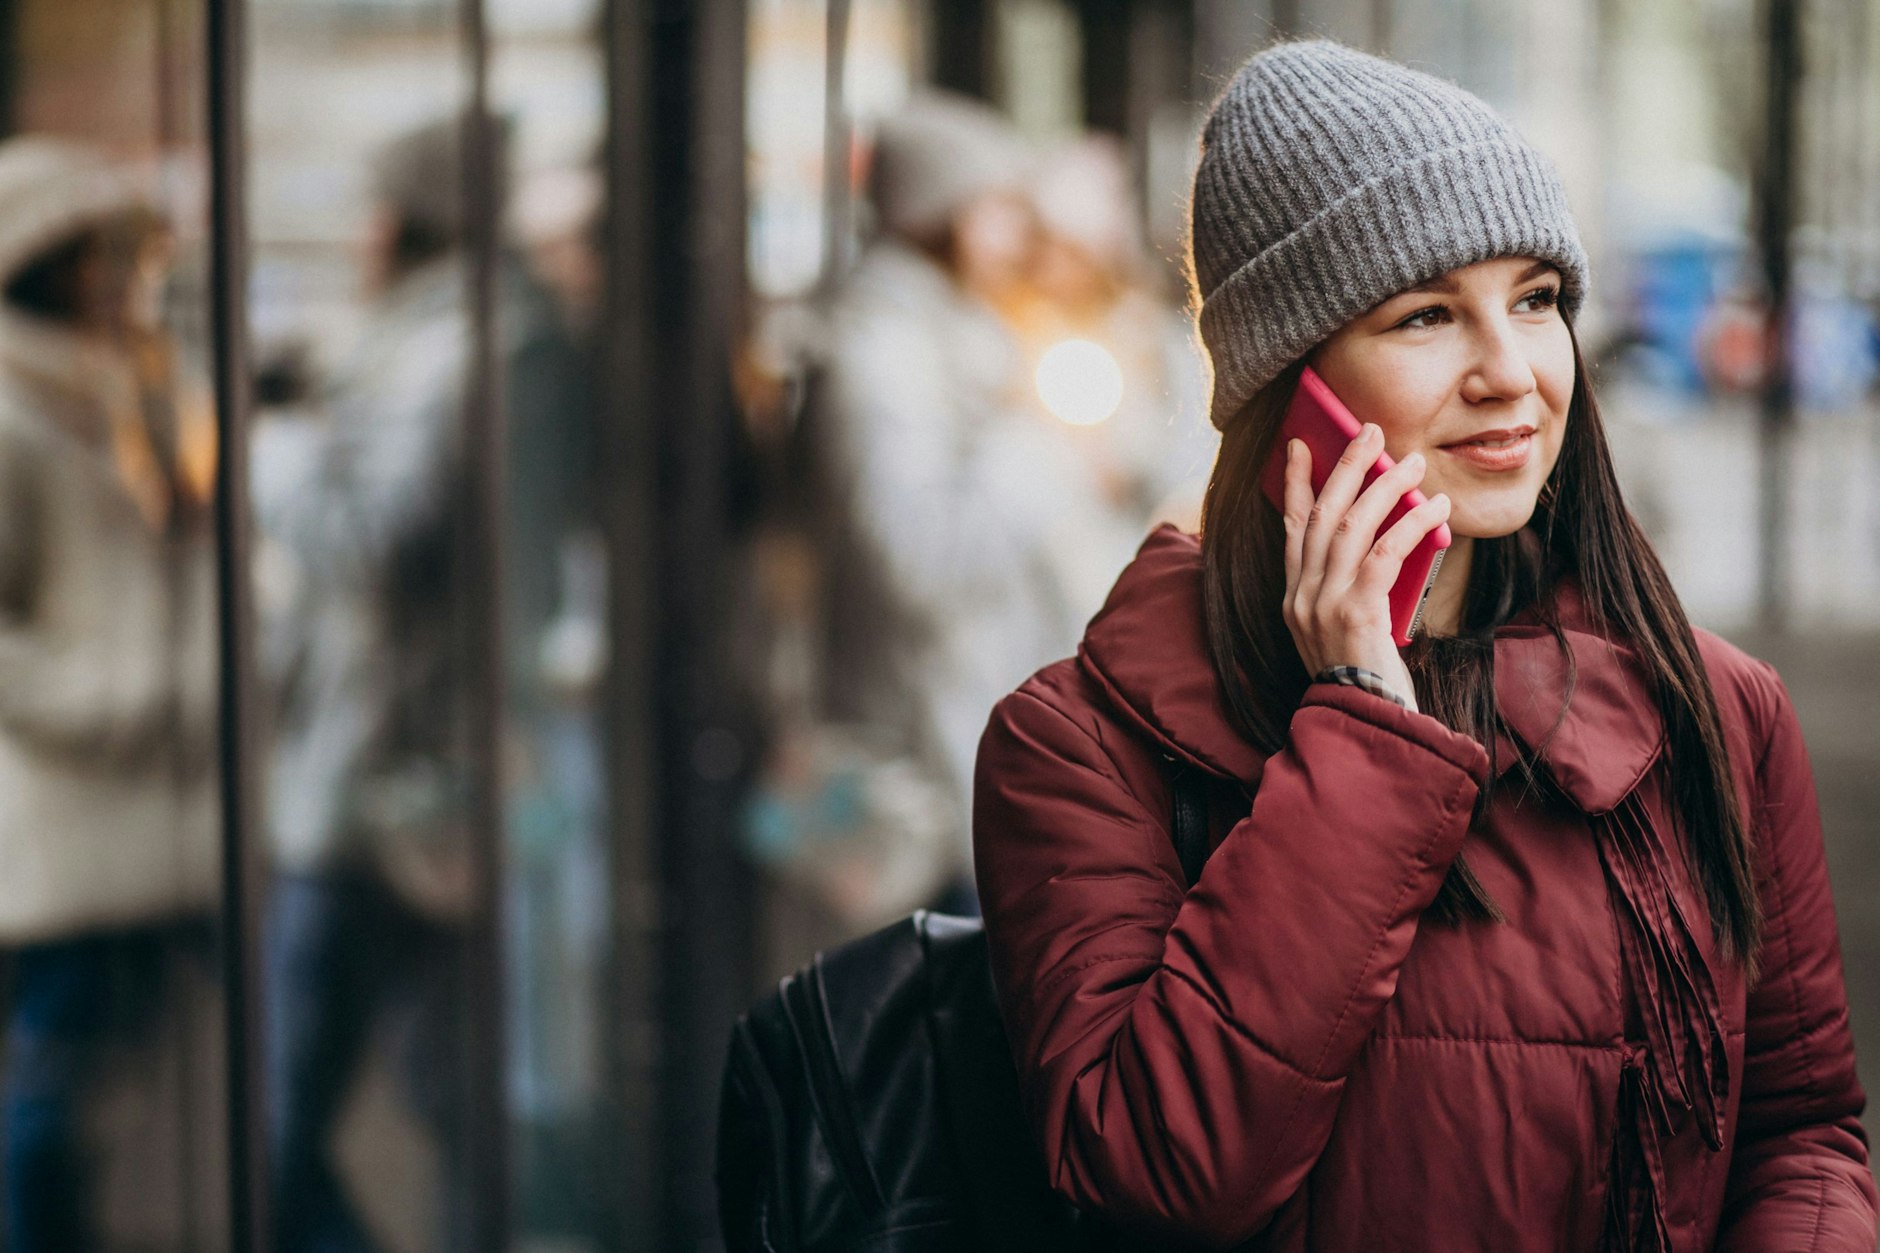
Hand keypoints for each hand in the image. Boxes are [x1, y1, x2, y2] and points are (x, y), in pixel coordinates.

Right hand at [1280, 423, 1451, 713]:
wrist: (1363, 724)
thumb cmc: (1365, 680)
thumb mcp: (1345, 631)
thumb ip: (1351, 590)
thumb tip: (1383, 545)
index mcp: (1294, 597)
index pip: (1290, 527)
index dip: (1293, 482)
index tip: (1300, 445)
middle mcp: (1301, 595)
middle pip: (1320, 513)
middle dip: (1346, 466)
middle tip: (1369, 431)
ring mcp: (1322, 603)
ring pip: (1350, 526)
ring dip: (1385, 487)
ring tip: (1412, 462)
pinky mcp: (1354, 613)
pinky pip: (1382, 554)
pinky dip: (1410, 525)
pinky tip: (1435, 508)